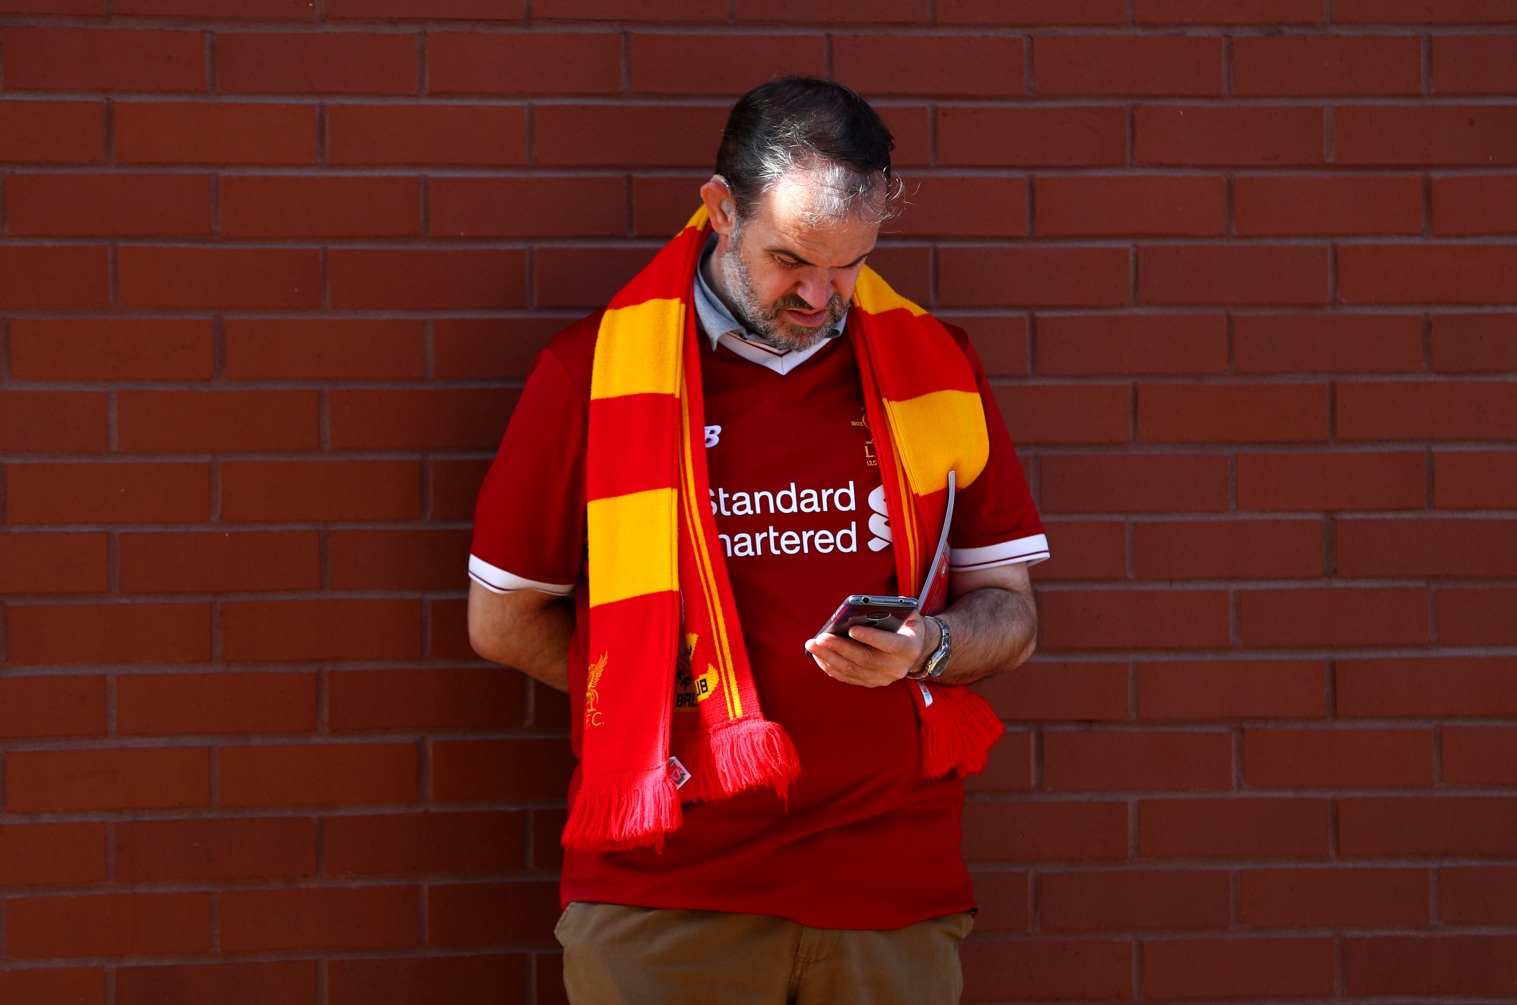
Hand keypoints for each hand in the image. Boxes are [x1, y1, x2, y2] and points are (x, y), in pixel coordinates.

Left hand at [803, 612, 939, 687]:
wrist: (915, 650)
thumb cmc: (905, 626)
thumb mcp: (907, 614)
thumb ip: (893, 610)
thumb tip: (864, 608)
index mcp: (908, 648)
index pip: (889, 644)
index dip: (871, 637)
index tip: (852, 629)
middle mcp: (896, 667)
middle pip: (864, 659)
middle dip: (839, 647)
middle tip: (820, 638)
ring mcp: (882, 678)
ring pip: (852, 670)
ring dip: (829, 658)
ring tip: (813, 646)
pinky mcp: (871, 683)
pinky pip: (847, 677)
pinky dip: (831, 667)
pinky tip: (818, 656)